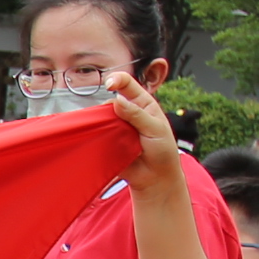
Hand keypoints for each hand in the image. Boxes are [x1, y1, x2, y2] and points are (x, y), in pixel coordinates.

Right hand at [101, 70, 181, 187]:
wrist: (156, 178)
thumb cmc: (163, 151)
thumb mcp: (156, 129)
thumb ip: (137, 115)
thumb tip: (117, 100)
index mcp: (142, 104)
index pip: (127, 84)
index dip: (117, 80)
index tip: (109, 85)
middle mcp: (127, 113)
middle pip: (109, 101)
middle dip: (106, 108)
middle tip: (111, 121)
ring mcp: (116, 127)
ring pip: (101, 118)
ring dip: (101, 124)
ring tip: (110, 135)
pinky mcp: (107, 142)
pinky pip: (96, 135)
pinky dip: (95, 136)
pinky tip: (99, 140)